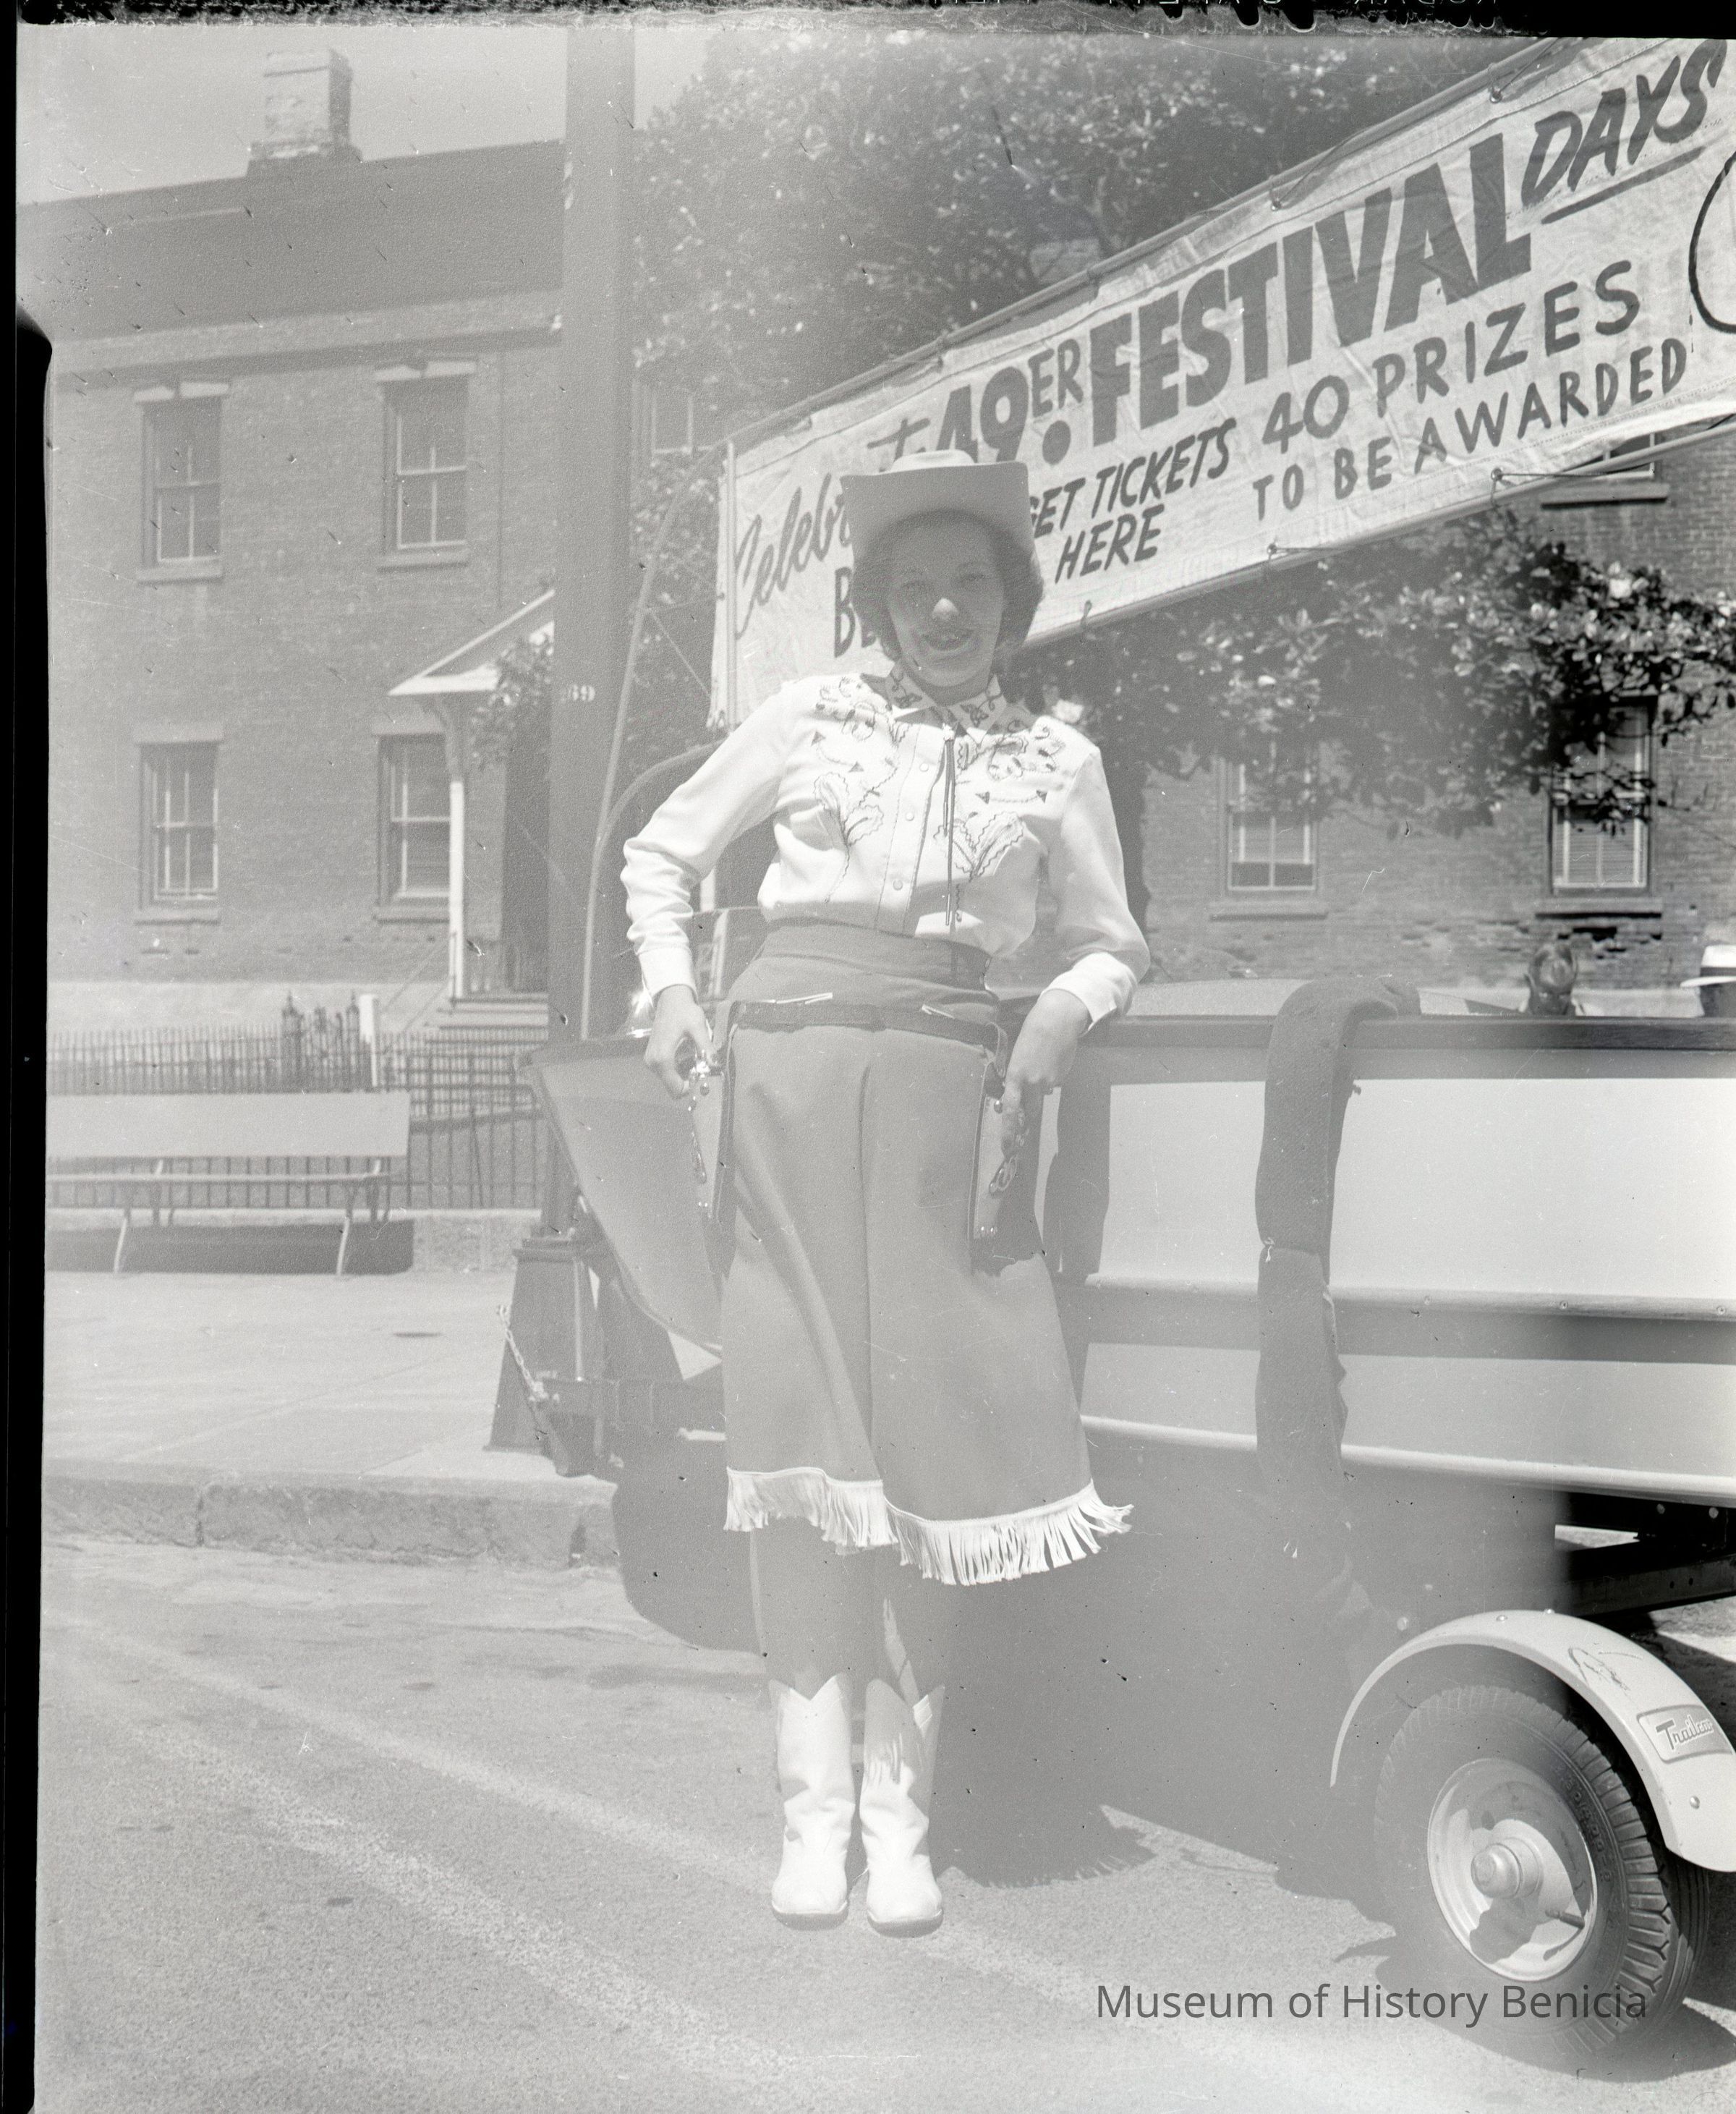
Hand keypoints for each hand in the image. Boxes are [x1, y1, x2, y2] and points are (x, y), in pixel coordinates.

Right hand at [645, 984, 713, 1099]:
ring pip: (670, 1081)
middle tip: (702, 1067)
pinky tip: (687, 1056)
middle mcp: (653, 1063)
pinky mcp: (652, 1058)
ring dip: (684, 1075)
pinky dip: (678, 1069)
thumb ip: (706, 1048)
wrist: (670, 999)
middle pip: (673, 1087)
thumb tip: (716, 1066)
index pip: (676, 1089)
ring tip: (696, 1059)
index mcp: (662, 1059)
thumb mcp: (698, 1028)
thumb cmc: (684, 1011)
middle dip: (689, 1081)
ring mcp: (650, 1061)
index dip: (692, 1087)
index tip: (703, 1075)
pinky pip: (667, 1073)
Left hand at [999, 988, 1089, 1158]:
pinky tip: (1050, 1059)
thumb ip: (1015, 1077)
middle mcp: (1032, 1083)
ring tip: (1040, 1063)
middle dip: (1027, 1117)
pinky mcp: (1062, 1076)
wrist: (1057, 1020)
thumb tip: (1014, 1096)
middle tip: (1025, 1123)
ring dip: (1038, 1087)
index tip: (1007, 1148)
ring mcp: (1049, 1081)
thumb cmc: (1032, 1033)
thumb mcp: (1017, 1056)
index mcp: (1015, 1077)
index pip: (1011, 1112)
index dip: (1009, 1133)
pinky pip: (1052, 1082)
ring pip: (1041, 1094)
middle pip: (1030, 1111)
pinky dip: (1050, 1075)